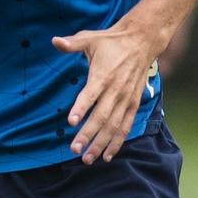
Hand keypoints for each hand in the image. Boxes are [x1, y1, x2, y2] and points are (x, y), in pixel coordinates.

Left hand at [52, 18, 158, 163]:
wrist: (142, 42)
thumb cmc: (112, 42)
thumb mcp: (91, 38)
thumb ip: (72, 43)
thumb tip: (55, 41)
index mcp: (103, 75)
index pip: (90, 94)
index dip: (81, 108)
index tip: (71, 121)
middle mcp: (116, 90)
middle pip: (101, 116)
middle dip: (88, 134)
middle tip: (74, 149)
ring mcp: (126, 99)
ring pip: (113, 126)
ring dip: (101, 144)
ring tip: (87, 159)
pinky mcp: (133, 104)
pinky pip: (125, 126)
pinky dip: (117, 142)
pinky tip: (107, 156)